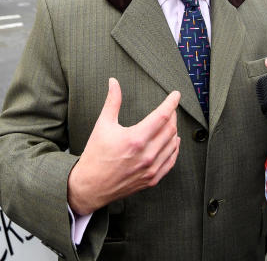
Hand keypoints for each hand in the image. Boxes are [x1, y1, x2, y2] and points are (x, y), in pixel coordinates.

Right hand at [67, 78, 180, 214]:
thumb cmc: (95, 154)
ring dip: (174, 131)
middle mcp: (146, 155)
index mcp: (135, 139)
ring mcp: (151, 169)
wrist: (91, 185)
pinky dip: (174, 149)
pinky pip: (171, 162)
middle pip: (170, 129)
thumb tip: (113, 81)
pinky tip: (173, 142)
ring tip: (171, 122)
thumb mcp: (103, 125)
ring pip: (172, 145)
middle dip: (172, 115)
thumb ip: (112, 101)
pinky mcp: (152, 179)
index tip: (175, 95)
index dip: (171, 103)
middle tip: (170, 108)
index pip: (162, 116)